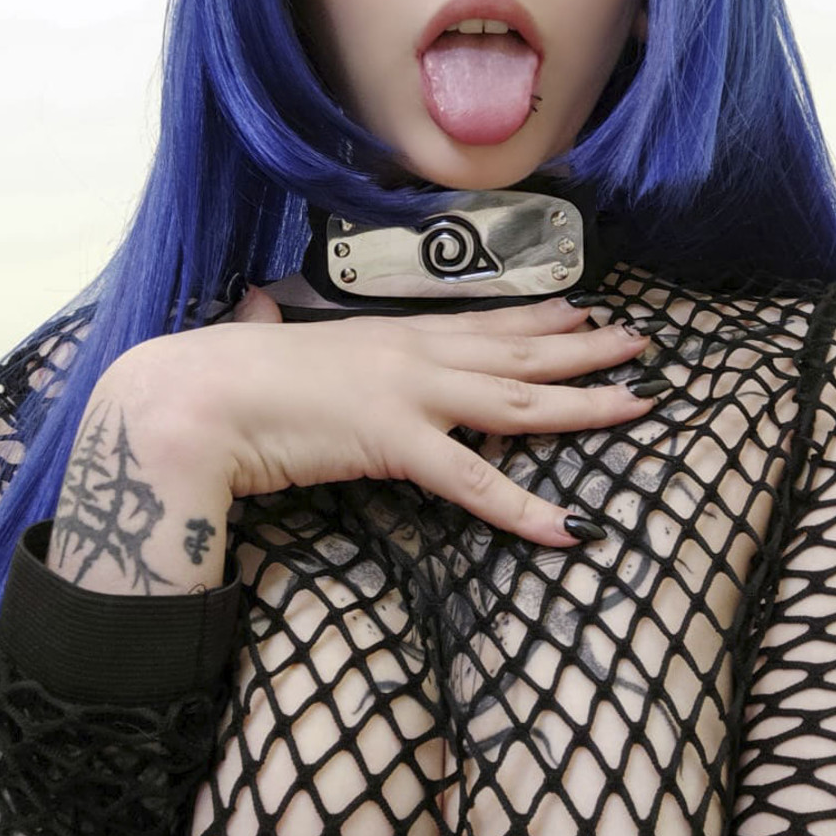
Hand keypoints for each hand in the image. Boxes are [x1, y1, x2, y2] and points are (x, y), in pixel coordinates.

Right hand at [49, 287, 662, 592]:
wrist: (194, 398)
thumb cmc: (224, 373)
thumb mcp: (268, 343)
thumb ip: (274, 327)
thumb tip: (252, 307)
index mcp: (389, 334)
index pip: (481, 322)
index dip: (539, 316)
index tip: (584, 307)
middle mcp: (413, 354)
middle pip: (519, 350)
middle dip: (585, 346)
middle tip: (641, 342)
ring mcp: (410, 394)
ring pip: (519, 399)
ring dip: (586, 401)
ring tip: (641, 400)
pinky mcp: (396, 442)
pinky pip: (474, 481)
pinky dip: (524, 507)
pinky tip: (571, 527)